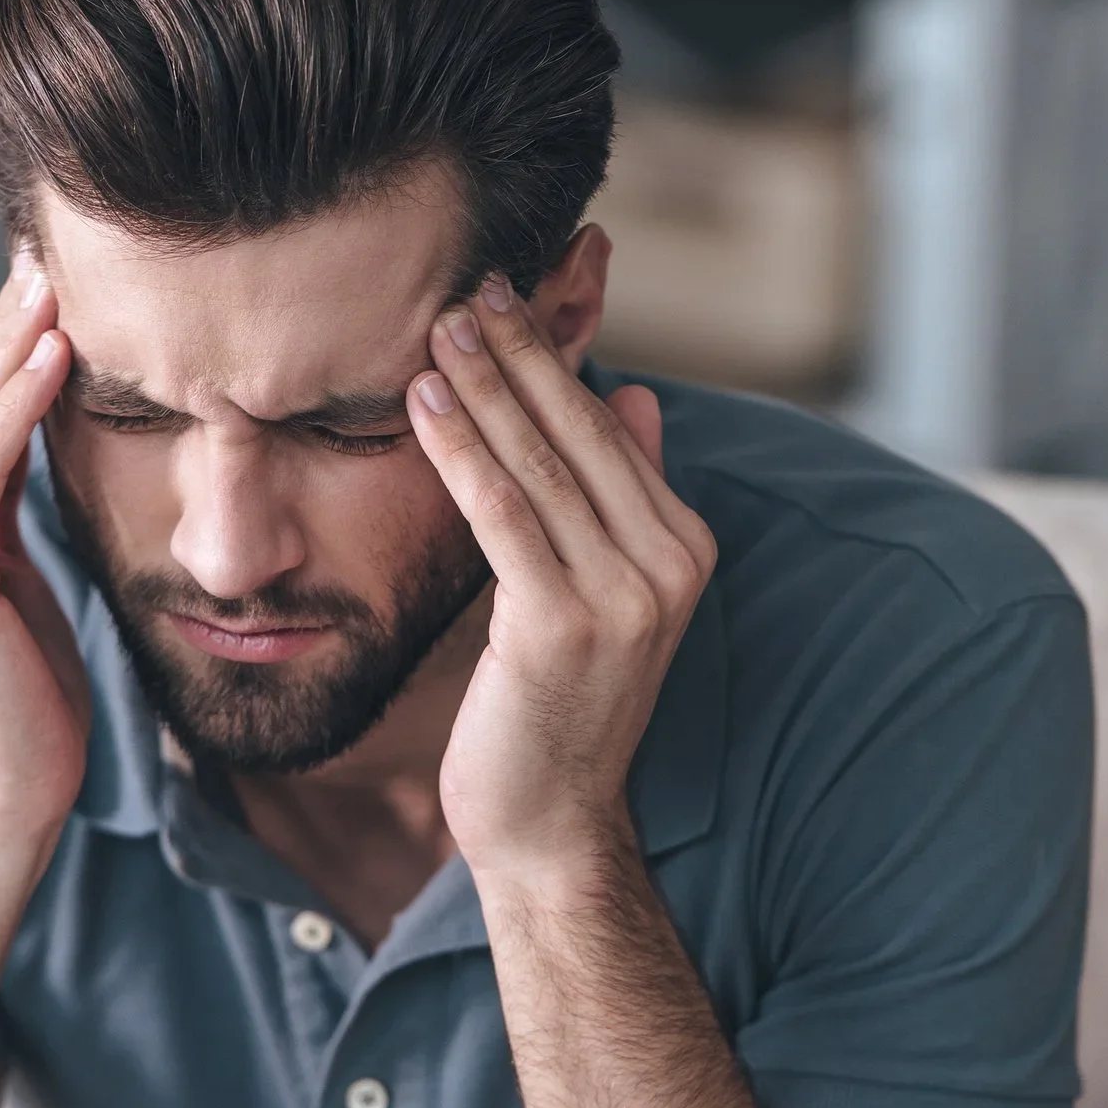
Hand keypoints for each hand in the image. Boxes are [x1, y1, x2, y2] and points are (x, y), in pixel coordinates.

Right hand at [0, 250, 85, 863]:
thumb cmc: (23, 699)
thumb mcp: (13, 580)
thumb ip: (6, 509)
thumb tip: (40, 433)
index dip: (0, 348)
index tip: (44, 280)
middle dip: (6, 327)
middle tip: (49, 248)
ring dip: (13, 346)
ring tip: (57, 278)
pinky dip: (16, 407)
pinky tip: (53, 353)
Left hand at [406, 276, 717, 880]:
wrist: (550, 822)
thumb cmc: (561, 705)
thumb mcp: (605, 592)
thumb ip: (625, 494)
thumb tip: (634, 394)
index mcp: (683, 547)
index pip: (609, 430)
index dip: (554, 360)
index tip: (506, 297)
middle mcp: (667, 565)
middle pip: (580, 432)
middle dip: (520, 353)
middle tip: (469, 285)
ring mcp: (623, 596)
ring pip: (540, 463)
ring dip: (484, 386)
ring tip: (439, 325)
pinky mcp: (561, 623)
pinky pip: (504, 513)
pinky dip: (462, 450)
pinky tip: (424, 402)